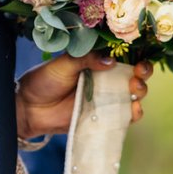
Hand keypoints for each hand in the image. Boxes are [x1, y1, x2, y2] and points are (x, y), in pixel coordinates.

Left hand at [16, 53, 152, 136]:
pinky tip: (134, 110)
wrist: (29, 109)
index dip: (136, 56)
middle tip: (138, 74)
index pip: (123, 57)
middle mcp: (105, 80)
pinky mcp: (103, 117)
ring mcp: (105, 99)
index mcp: (96, 62)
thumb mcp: (62, 64)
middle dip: (142, 74)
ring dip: (140, 92)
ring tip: (135, 90)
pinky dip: (133, 113)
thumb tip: (111, 60)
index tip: (139, 59)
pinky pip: (124, 116)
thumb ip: (85, 59)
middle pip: (134, 76)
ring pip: (133, 95)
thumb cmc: (43, 81)